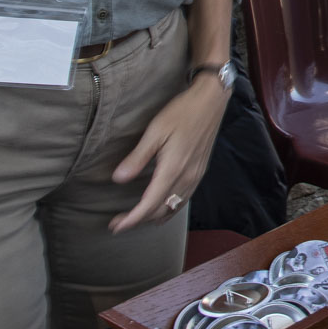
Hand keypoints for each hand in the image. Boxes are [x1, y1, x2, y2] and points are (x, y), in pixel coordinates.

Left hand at [109, 79, 227, 232]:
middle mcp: (187, 177)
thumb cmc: (182, 112)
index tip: (116, 227)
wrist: (211, 101)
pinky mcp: (200, 171)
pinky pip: (184, 199)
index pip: (150, 204)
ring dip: (154, 217)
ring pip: (174, 207)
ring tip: (137, 219)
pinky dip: (170, 209)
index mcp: (173, 168)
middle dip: (139, 220)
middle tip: (118, 223)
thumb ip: (137, 158)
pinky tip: (162, 208)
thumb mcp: (155, 131)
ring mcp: (196, 175)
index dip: (132, 219)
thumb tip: (118, 179)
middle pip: (161, 210)